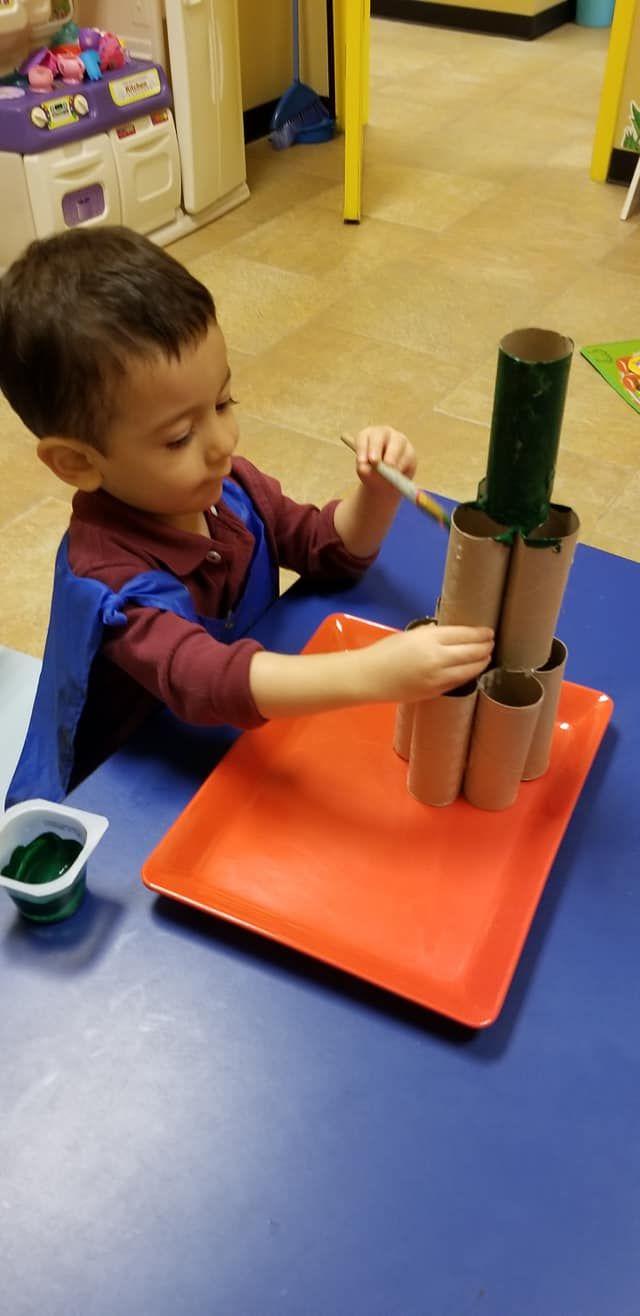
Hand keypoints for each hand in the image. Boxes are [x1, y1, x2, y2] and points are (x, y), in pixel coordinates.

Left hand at [353, 426, 416, 492]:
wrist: (385, 484)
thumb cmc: (371, 473)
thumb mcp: (365, 472)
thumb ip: (363, 469)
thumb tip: (365, 468)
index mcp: (368, 436)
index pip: (364, 437)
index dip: (362, 448)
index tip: (361, 462)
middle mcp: (384, 434)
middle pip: (380, 434)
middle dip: (376, 448)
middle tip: (374, 461)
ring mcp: (399, 440)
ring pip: (397, 443)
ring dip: (392, 456)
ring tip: (388, 469)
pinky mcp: (410, 451)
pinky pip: (407, 456)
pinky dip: (401, 465)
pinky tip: (396, 474)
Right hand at [362, 624, 493, 702]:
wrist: (369, 678)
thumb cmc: (386, 652)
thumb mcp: (411, 635)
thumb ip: (434, 635)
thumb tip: (455, 636)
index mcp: (430, 639)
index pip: (465, 634)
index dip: (481, 633)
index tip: (489, 632)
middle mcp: (438, 658)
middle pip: (472, 652)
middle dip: (485, 647)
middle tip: (491, 643)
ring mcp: (438, 678)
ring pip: (470, 670)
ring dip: (481, 662)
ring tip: (486, 656)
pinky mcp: (436, 692)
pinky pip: (458, 682)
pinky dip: (468, 674)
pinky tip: (471, 670)